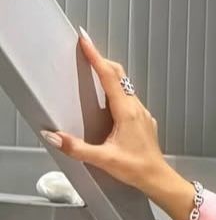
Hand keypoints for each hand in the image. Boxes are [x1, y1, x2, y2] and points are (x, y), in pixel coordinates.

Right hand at [39, 28, 169, 191]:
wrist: (159, 179)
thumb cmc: (136, 169)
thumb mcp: (103, 159)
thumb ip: (77, 148)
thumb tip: (53, 136)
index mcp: (126, 112)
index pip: (109, 77)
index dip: (95, 57)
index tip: (85, 40)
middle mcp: (136, 108)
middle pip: (119, 76)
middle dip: (101, 60)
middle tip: (86, 49)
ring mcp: (142, 113)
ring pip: (125, 86)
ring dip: (109, 74)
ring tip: (93, 68)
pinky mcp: (144, 120)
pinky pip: (129, 98)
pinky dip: (116, 89)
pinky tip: (108, 97)